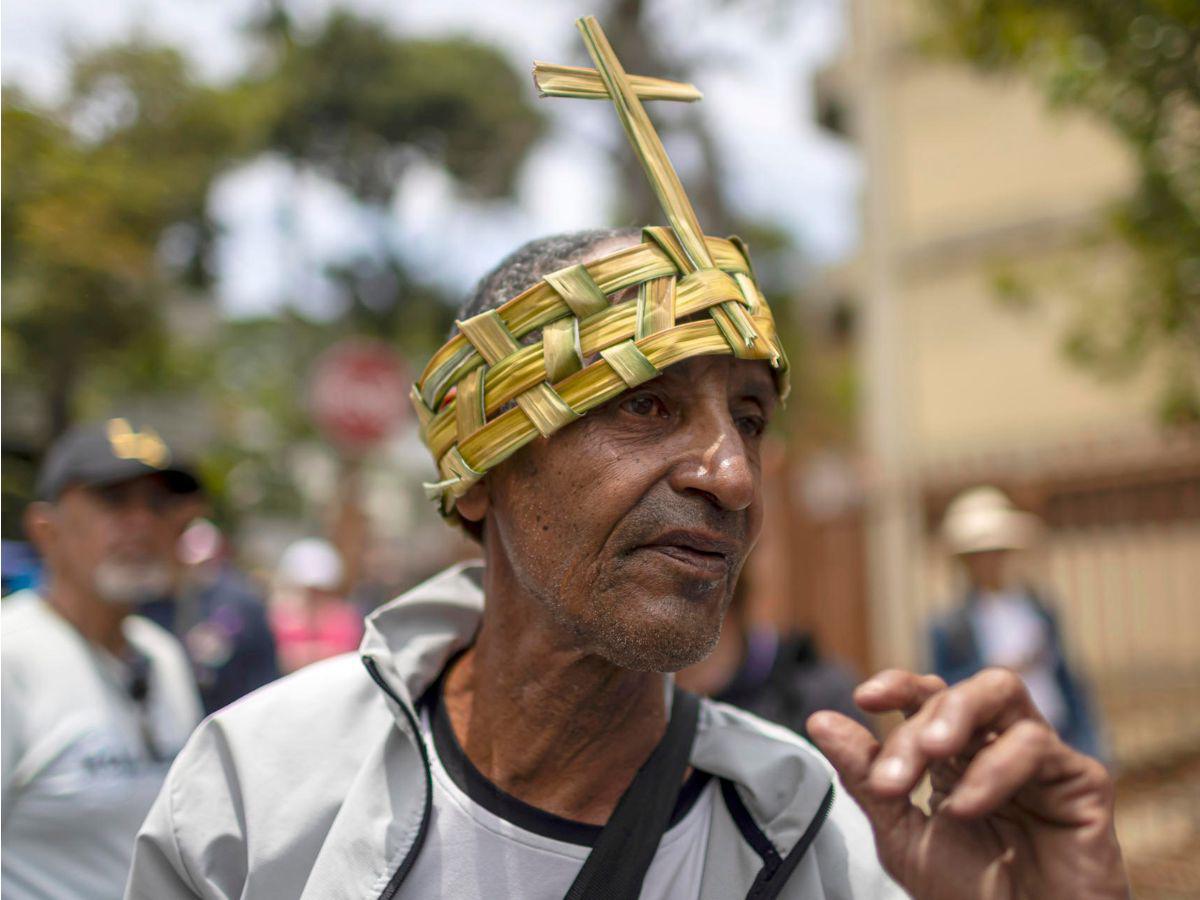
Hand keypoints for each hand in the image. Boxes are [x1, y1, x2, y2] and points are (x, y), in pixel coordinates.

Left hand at [807, 668, 1128, 899]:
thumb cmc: (972, 896)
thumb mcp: (901, 836)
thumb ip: (866, 778)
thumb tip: (821, 722)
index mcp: (956, 755)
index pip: (927, 697)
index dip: (897, 685)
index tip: (864, 698)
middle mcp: (996, 746)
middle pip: (961, 691)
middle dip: (919, 724)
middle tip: (894, 774)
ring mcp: (1041, 759)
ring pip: (1002, 694)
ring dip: (955, 723)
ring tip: (930, 764)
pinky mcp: (1081, 780)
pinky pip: (1036, 745)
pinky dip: (993, 768)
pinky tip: (967, 805)